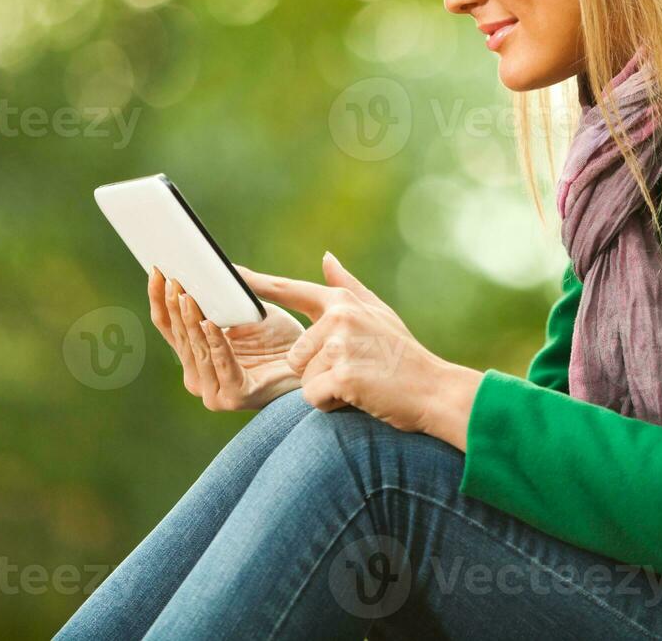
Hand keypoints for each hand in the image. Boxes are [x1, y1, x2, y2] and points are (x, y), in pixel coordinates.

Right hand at [147, 266, 304, 410]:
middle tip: (170, 278)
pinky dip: (216, 342)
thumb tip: (214, 266)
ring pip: (198, 349)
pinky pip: (222, 363)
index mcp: (196, 357)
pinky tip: (210, 323)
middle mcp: (199, 376)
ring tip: (186, 295)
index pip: (170, 326)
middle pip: (180, 336)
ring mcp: (214, 391)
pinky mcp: (235, 397)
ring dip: (191, 321)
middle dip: (174, 306)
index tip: (156, 270)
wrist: (312, 366)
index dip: (160, 299)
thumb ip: (228, 296)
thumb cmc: (280, 340)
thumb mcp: (248, 311)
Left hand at [234, 253, 456, 434]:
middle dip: (318, 371)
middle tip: (356, 370)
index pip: (290, 290)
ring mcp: (340, 344)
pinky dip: (332, 403)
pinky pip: (313, 396)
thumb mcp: (379, 313)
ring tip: (359, 383)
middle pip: (295, 353)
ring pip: (303, 376)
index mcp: (343, 301)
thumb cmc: (404, 355)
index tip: (227, 273)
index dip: (257, 283)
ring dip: (325, 388)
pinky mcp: (341, 374)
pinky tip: (360, 396)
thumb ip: (348, 286)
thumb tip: (326, 258)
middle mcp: (339, 317)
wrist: (434, 390)